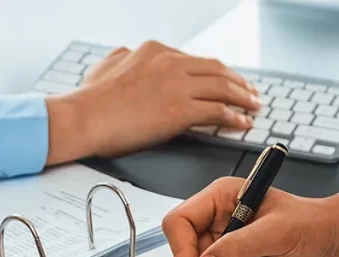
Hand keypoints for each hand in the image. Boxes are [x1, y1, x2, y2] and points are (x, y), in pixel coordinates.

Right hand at [45, 41, 259, 163]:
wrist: (84, 117)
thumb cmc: (90, 99)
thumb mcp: (106, 65)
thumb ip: (123, 58)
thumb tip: (127, 55)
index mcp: (155, 51)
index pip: (196, 61)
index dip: (216, 73)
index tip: (225, 81)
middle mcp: (171, 63)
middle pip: (217, 70)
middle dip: (238, 82)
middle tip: (250, 93)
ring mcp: (178, 86)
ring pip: (223, 88)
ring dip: (244, 98)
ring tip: (254, 107)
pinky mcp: (180, 110)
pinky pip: (218, 112)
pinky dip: (235, 117)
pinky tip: (243, 123)